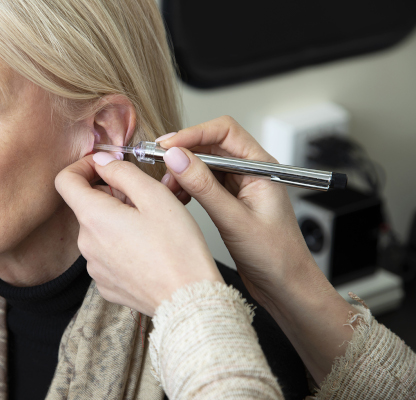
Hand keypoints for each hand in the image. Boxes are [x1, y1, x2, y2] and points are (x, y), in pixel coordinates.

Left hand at [55, 154, 222, 315]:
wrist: (188, 301)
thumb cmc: (178, 250)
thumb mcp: (154, 196)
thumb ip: (122, 172)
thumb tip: (102, 162)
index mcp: (93, 218)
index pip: (65, 181)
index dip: (83, 166)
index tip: (105, 166)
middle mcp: (86, 244)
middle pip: (87, 206)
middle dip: (112, 195)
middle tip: (146, 197)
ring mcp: (94, 268)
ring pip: (100, 230)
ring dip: (119, 220)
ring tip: (152, 225)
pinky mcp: (106, 284)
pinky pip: (107, 254)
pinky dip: (122, 245)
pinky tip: (148, 249)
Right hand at [156, 116, 324, 306]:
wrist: (285, 287)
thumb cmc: (276, 257)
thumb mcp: (234, 220)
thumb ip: (204, 187)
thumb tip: (177, 158)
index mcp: (261, 167)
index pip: (224, 131)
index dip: (193, 133)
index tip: (167, 146)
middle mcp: (250, 171)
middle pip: (210, 145)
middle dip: (182, 153)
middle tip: (159, 166)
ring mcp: (238, 186)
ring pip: (203, 165)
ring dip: (182, 172)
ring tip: (167, 189)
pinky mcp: (229, 201)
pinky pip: (202, 184)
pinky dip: (186, 188)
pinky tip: (176, 199)